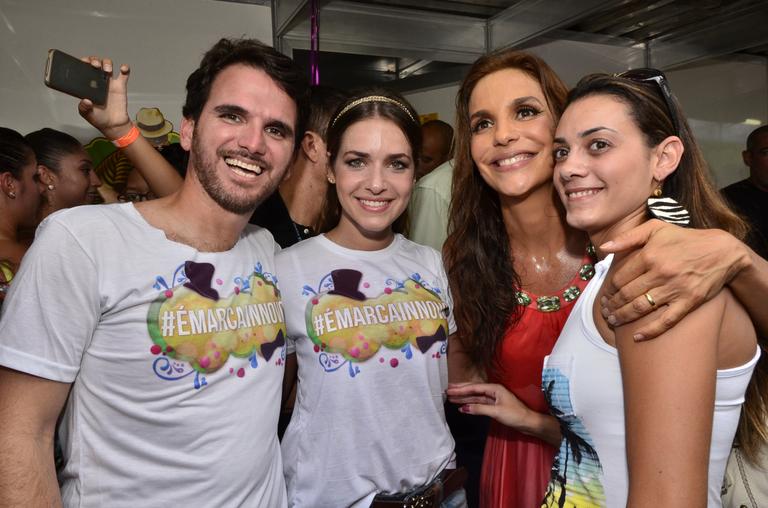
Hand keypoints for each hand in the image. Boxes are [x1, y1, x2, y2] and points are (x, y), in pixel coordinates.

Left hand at [77, 57, 131, 139]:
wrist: (113, 125)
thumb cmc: (99, 118)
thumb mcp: (86, 114)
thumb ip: (83, 107)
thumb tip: (86, 100)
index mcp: (87, 85)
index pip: (84, 68)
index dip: (84, 62)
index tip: (84, 62)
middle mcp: (97, 81)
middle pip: (96, 63)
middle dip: (94, 60)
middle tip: (95, 66)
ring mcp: (109, 82)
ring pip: (108, 65)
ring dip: (107, 63)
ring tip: (107, 70)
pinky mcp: (120, 86)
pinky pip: (124, 75)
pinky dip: (125, 69)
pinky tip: (123, 69)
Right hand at [446, 382, 531, 427]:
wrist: (528, 423)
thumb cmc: (514, 415)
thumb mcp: (496, 412)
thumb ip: (479, 409)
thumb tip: (464, 408)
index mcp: (494, 388)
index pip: (474, 388)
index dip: (461, 389)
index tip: (450, 390)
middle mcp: (493, 391)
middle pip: (474, 390)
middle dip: (461, 391)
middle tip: (447, 391)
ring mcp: (494, 398)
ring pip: (475, 397)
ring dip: (464, 397)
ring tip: (452, 397)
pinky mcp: (494, 406)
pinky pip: (479, 403)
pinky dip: (471, 404)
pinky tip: (463, 406)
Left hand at [600, 220, 749, 339]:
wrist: (723, 251)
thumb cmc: (685, 239)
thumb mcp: (656, 229)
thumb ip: (628, 237)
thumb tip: (605, 247)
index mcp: (649, 256)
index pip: (620, 278)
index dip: (608, 290)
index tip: (605, 297)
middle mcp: (660, 273)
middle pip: (627, 294)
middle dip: (612, 306)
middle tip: (605, 313)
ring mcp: (675, 288)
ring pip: (640, 308)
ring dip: (623, 317)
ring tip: (613, 322)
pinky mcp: (690, 301)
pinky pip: (666, 320)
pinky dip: (650, 331)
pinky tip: (637, 338)